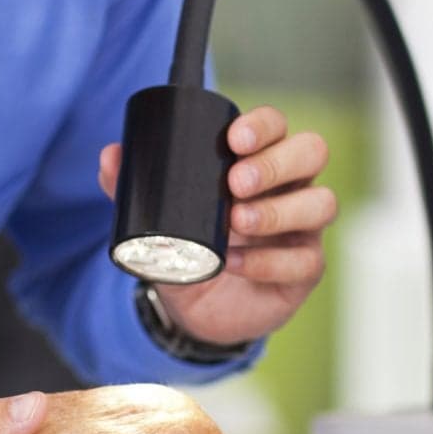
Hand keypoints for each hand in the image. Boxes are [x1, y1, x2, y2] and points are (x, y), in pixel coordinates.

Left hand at [100, 104, 336, 346]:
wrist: (195, 308)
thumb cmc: (188, 246)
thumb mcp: (158, 217)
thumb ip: (133, 186)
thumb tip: (111, 155)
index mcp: (261, 160)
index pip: (277, 127)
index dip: (263, 125)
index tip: (233, 137)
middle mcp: (291, 187)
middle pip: (311, 152)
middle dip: (275, 162)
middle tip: (235, 182)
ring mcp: (304, 228)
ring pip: (321, 203)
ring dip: (279, 210)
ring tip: (238, 221)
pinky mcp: (305, 269)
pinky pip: (304, 260)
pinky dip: (269, 260)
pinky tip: (237, 263)